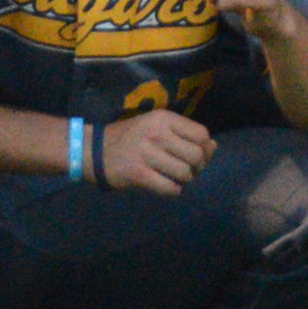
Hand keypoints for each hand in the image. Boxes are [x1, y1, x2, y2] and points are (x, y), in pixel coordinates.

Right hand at [95, 107, 212, 194]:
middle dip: (197, 167)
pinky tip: (166, 186)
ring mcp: (147, 154)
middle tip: (187, 170)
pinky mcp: (139, 174)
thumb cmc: (131, 137)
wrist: (94, 150)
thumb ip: (184, 134)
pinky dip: (173, 190)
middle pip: (196, 155)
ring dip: (185, 180)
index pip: (201, 134)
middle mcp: (157, 133)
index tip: (197, 155)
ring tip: (175, 178)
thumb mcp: (157, 126)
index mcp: (164, 118)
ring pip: (185, 173)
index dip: (205, 148)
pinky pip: (169, 188)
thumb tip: (213, 146)